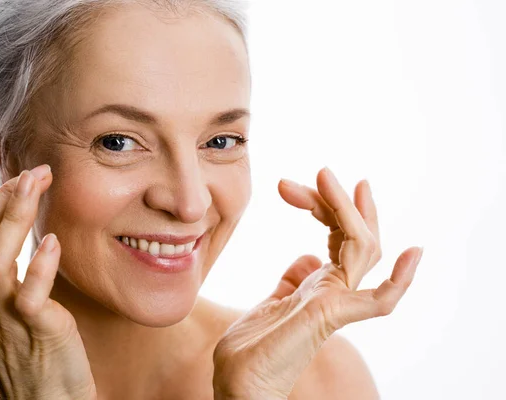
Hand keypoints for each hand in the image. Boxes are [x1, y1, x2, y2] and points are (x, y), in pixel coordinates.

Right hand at [0, 164, 96, 399]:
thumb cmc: (31, 348)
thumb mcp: (0, 307)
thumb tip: (7, 222)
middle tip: (31, 173)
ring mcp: (4, 319)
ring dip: (14, 216)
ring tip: (37, 185)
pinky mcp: (37, 331)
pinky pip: (30, 295)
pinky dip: (41, 265)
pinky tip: (55, 242)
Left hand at [212, 167, 422, 398]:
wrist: (239, 386)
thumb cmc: (250, 352)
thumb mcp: (270, 303)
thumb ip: (291, 282)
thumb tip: (306, 258)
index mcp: (317, 288)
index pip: (335, 238)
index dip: (328, 208)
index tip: (306, 184)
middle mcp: (331, 293)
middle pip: (354, 238)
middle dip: (340, 202)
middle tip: (324, 171)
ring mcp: (334, 303)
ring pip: (362, 250)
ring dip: (350, 212)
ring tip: (330, 178)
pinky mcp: (332, 317)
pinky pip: (379, 301)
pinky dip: (401, 280)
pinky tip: (416, 254)